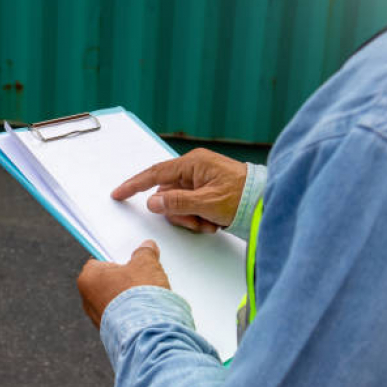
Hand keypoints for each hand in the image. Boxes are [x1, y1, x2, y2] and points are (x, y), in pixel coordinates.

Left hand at [77, 240, 168, 327]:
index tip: (130, 260)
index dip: (117, 260)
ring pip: (115, 302)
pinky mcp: (110, 335)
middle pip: (108, 282)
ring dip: (129, 299)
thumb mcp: (146, 264)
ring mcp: (98, 320)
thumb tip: (147, 247)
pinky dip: (132, 315)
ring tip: (149, 297)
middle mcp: (87, 300)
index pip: (99, 261)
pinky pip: (121, 319)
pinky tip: (147, 313)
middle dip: (124, 280)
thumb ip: (145, 253)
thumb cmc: (139, 296)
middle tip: (142, 277)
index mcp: (88, 278)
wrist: (146, 332)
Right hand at [111, 148, 246, 231]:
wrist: (267, 202)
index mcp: (193, 164)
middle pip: (168, 195)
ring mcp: (201, 181)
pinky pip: (191, 208)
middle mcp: (195, 169)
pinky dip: (200, 218)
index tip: (119, 194)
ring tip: (211, 223)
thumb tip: (153, 202)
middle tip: (198, 222)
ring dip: (191, 219)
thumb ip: (177, 203)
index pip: (155, 174)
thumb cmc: (244, 197)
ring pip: (179, 205)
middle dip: (180, 214)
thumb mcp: (207, 203)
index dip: (134, 185)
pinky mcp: (207, 192)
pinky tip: (215, 221)